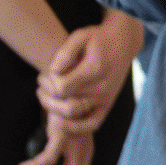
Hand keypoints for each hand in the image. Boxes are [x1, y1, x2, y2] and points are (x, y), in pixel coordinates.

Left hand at [42, 12, 139, 131]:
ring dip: (55, 110)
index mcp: (94, 69)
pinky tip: (62, 123)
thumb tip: (52, 71)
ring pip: (75, 115)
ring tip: (47, 97)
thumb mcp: (80, 36)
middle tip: (41, 84)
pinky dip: (77, 128)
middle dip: (47, 98)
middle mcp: (102, 87)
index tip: (45, 74)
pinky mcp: (108, 104)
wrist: (124, 42)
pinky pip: (93, 124)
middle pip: (66, 105)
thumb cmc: (99, 38)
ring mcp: (106, 98)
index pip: (62, 88)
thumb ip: (65, 53)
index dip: (48, 83)